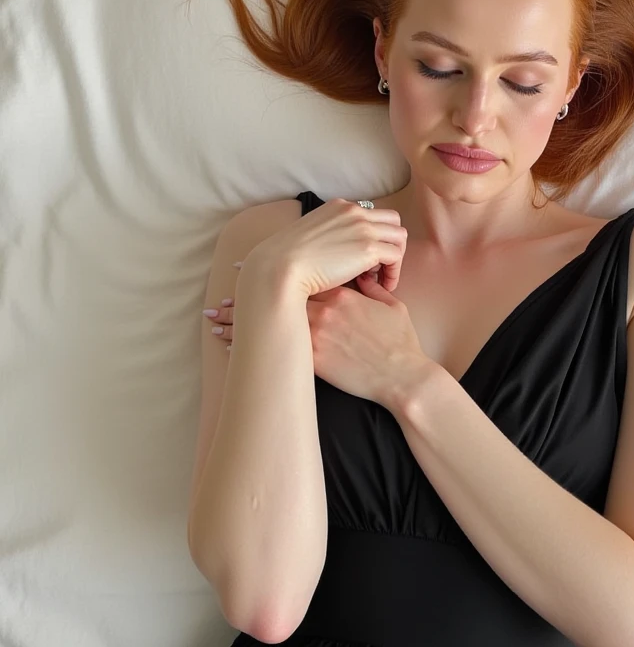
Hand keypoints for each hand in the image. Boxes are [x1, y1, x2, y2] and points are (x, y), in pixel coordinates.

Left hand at [203, 270, 433, 408]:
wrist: (402, 376)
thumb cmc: (400, 344)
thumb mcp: (392, 307)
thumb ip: (375, 290)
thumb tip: (366, 277)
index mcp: (343, 294)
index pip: (304, 277)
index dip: (278, 273)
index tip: (256, 270)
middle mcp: (324, 310)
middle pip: (279, 297)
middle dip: (251, 295)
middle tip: (226, 291)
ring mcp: (317, 334)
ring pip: (272, 321)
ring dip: (243, 321)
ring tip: (217, 320)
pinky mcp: (314, 359)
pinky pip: (276, 349)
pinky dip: (254, 346)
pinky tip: (233, 346)